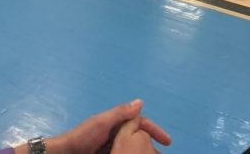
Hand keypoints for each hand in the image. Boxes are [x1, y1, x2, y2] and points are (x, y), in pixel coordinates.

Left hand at [39, 100, 170, 153]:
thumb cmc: (82, 137)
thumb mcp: (101, 123)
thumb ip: (120, 113)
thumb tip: (140, 102)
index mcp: (116, 121)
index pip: (141, 123)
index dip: (155, 130)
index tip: (167, 141)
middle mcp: (116, 132)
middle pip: (139, 137)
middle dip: (151, 145)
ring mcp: (111, 145)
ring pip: (132, 148)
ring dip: (142, 152)